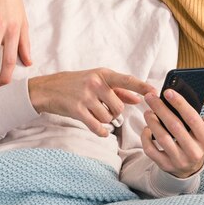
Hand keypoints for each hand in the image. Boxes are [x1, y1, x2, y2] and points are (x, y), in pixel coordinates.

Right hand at [28, 68, 155, 136]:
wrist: (48, 89)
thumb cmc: (76, 83)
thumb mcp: (97, 80)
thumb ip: (119, 90)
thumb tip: (138, 98)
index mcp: (103, 74)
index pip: (127, 80)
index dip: (142, 87)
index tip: (155, 93)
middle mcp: (96, 83)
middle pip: (119, 107)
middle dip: (115, 112)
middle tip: (104, 109)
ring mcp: (86, 96)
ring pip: (108, 117)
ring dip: (105, 120)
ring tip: (94, 113)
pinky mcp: (77, 110)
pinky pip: (97, 126)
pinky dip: (100, 130)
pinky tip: (98, 129)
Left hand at [141, 89, 203, 178]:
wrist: (192, 166)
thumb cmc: (201, 138)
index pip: (192, 118)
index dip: (180, 103)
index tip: (168, 91)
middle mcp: (194, 152)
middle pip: (174, 126)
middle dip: (160, 108)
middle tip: (150, 96)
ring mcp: (179, 160)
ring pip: (162, 138)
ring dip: (152, 122)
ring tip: (148, 111)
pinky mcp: (166, 166)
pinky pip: (151, 151)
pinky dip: (145, 138)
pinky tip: (147, 128)